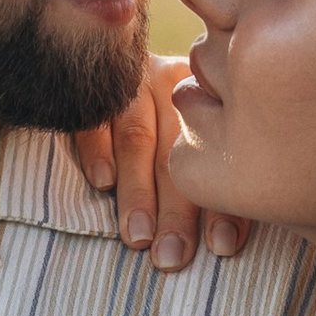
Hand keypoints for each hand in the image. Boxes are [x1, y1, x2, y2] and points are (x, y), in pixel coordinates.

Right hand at [69, 58, 242, 273]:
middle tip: (172, 257)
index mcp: (207, 103)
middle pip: (175, 156)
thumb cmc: (168, 117)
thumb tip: (225, 244)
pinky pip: (93, 120)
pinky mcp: (90, 88)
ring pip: (137, 140)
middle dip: (176, 212)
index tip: (221, 246)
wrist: (104, 59)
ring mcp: (130, 85)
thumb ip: (211, 170)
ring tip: (139, 237)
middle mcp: (171, 89)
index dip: (220, 205)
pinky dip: (97, 151)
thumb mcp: (199, 130)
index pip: (217, 159)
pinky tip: (103, 183)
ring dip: (137, 193)